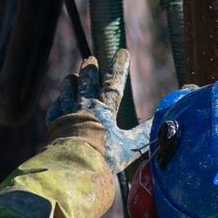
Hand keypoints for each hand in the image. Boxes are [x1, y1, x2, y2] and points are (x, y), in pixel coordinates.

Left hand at [45, 50, 153, 169]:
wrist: (73, 165)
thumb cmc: (104, 156)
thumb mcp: (130, 145)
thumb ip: (145, 132)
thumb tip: (163, 120)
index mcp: (104, 109)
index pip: (113, 82)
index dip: (119, 66)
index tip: (123, 51)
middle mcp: (84, 107)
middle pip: (87, 82)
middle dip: (90, 69)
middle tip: (90, 59)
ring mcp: (67, 115)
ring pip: (67, 91)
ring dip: (70, 83)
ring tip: (71, 78)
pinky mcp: (54, 126)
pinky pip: (54, 111)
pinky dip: (57, 105)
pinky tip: (59, 105)